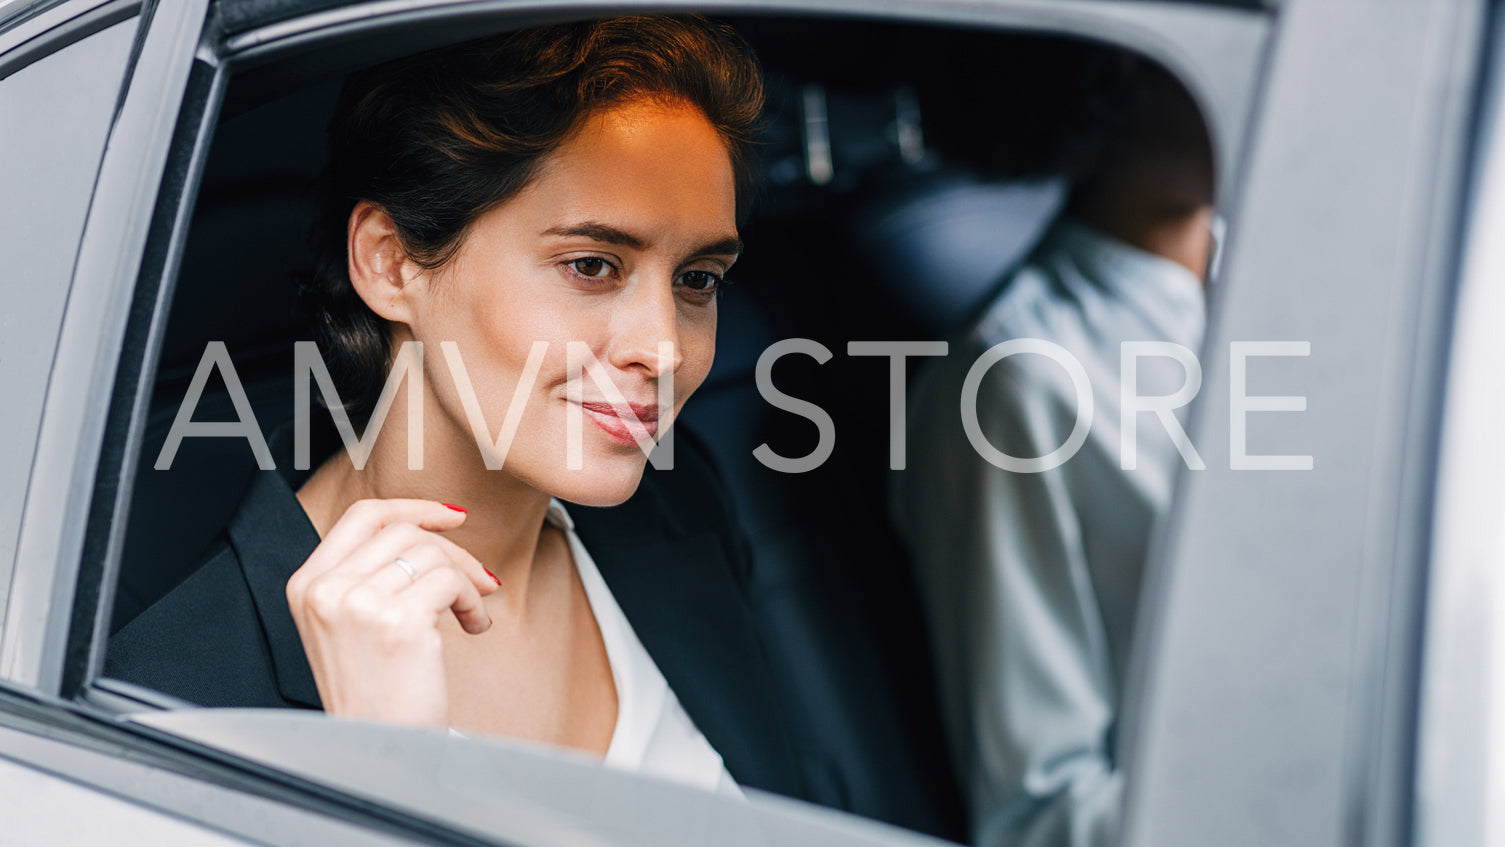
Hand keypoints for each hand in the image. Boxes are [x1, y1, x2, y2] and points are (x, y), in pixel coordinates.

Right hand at [284, 499, 499, 727]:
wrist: (378, 747)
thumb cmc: (374, 691)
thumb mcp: (350, 623)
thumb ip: (369, 575)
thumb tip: (430, 528)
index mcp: (307, 585)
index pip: (363, 517)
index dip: (413, 508)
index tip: (451, 517)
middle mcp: (325, 590)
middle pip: (405, 533)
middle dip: (453, 552)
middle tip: (479, 580)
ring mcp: (358, 604)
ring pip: (432, 555)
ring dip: (466, 581)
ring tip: (470, 613)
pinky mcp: (397, 621)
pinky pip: (450, 582)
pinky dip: (472, 602)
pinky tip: (473, 627)